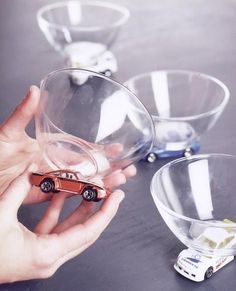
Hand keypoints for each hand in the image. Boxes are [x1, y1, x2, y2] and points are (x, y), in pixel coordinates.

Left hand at [0, 86, 135, 203]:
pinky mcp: (44, 192)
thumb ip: (24, 113)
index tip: (116, 149)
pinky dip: (83, 193)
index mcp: (51, 147)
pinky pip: (66, 194)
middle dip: (108, 169)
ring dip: (102, 182)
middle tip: (127, 171)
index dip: (99, 149)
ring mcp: (51, 179)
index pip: (81, 148)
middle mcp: (55, 163)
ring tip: (120, 181)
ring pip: (82, 181)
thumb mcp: (10, 130)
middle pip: (87, 167)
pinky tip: (98, 193)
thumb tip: (35, 90)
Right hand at [0, 165, 125, 282]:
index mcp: (46, 254)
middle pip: (84, 232)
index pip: (88, 231)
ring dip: (79, 210)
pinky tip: (60, 196)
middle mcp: (49, 259)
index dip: (106, 212)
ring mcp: (43, 257)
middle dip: (99, 210)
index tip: (118, 197)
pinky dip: (59, 213)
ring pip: (70, 230)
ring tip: (89, 190)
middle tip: (111, 192)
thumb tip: (30, 169)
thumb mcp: (0, 214)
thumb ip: (18, 189)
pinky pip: (54, 230)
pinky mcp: (35, 251)